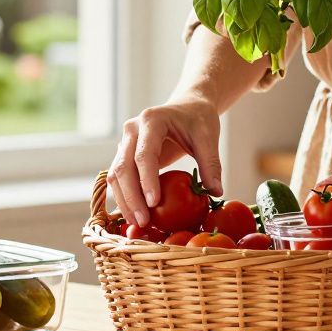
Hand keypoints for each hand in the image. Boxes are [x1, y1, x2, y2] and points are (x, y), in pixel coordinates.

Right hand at [108, 98, 222, 226]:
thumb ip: (211, 164)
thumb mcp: (208, 137)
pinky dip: (124, 197)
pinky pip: (119, 178)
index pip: (144, 154)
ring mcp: (125, 142)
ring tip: (137, 224)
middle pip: (123, 167)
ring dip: (124, 201)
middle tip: (143, 221)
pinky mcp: (125, 155)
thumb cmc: (198, 119)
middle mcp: (132, 130)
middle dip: (132, 197)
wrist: (187, 107)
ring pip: (116, 175)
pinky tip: (133, 216)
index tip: (153, 203)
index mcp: (151, 120)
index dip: (147, 180)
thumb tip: (215, 192)